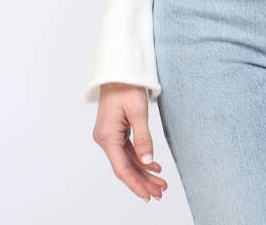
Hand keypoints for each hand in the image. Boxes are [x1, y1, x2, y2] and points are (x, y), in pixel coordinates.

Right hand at [92, 83, 167, 201]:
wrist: (118, 69)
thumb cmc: (126, 86)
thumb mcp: (138, 111)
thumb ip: (143, 138)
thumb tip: (148, 161)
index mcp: (107, 136)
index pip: (122, 168)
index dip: (136, 184)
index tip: (148, 195)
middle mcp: (105, 139)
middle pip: (125, 167)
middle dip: (143, 181)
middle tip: (160, 192)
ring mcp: (109, 135)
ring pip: (127, 160)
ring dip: (143, 172)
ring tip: (160, 183)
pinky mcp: (115, 131)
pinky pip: (127, 150)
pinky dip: (140, 158)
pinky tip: (154, 166)